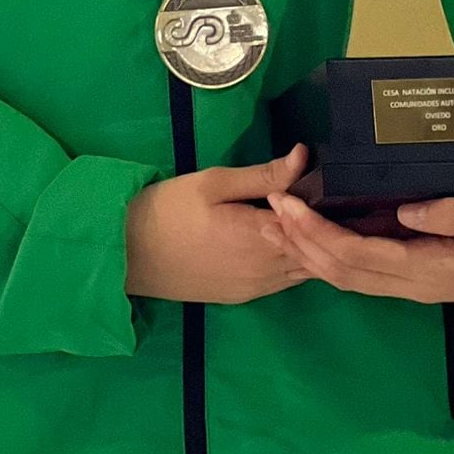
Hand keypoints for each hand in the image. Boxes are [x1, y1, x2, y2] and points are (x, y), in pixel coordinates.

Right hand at [125, 143, 313, 304]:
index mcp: (261, 237)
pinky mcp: (243, 297)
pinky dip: (295, 263)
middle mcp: (266, 269)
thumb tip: (305, 156)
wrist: (128, 253)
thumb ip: (264, 175)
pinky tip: (289, 242)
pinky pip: (284, 282)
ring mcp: (256, 288)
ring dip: (311, 247)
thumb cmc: (169, 209)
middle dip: (321, 226)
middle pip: (314, 251)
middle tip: (322, 198)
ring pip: (304, 270)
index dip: (323, 202)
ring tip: (309, 219)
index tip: (325, 180)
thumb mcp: (214, 183)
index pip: (312, 223)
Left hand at [266, 190, 453, 304]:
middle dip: (300, 240)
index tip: (288, 205)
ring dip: (309, 249)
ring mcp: (410, 282)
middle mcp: (410, 282)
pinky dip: (330, 252)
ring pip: (346, 273)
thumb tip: (405, 211)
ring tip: (280, 217)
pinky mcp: (413, 273)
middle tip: (269, 205)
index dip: (318, 233)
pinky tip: (315, 230)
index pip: (358, 255)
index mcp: (427, 269)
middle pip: (341, 270)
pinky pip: (362, 268)